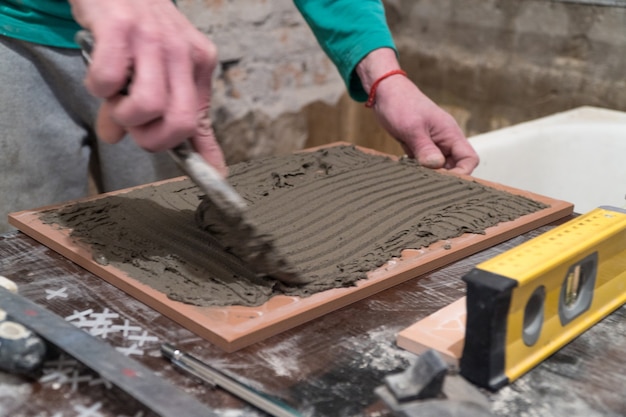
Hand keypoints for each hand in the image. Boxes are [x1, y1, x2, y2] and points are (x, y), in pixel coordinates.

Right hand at [69, 0, 226, 174]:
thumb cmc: (143, 31)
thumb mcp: (171, 67)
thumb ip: (182, 114)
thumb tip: (200, 162)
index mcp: (199, 64)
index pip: (199, 121)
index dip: (195, 153)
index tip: (212, 177)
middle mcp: (182, 52)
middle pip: (178, 122)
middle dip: (151, 139)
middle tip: (135, 127)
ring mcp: (152, 39)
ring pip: (146, 106)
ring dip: (123, 115)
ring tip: (116, 97)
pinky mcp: (119, 29)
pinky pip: (107, 81)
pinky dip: (97, 88)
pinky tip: (100, 75)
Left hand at [357, 49, 478, 174]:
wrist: (385, 92)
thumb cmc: (400, 104)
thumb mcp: (412, 128)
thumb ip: (425, 149)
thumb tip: (437, 167)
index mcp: (450, 133)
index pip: (469, 159)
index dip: (462, 173)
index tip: (444, 181)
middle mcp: (445, 140)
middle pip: (456, 166)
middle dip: (444, 177)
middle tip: (426, 182)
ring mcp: (433, 143)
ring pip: (439, 167)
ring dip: (429, 174)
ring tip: (414, 175)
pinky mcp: (420, 146)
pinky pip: (425, 163)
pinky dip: (418, 169)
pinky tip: (406, 169)